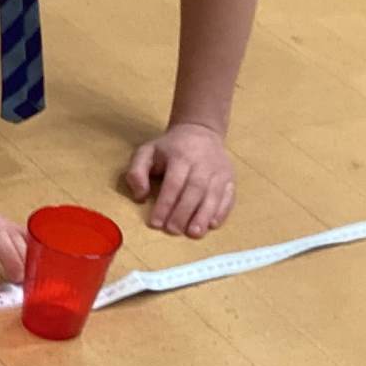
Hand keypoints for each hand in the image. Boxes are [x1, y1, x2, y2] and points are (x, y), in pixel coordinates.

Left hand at [125, 122, 234, 236]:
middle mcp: (203, 164)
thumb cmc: (169, 148)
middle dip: (183, 213)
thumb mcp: (146, 152)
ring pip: (213, 195)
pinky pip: (228, 196)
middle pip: (194, 191)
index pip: (173, 183)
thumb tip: (140, 196)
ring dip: (204, 216)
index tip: (156, 223)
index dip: (165, 204)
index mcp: (181, 156)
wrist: (200, 131)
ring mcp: (219, 171)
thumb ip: (136, 172)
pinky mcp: (229, 178)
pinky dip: (222, 211)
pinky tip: (213, 224)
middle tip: (173, 230)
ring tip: (194, 233)